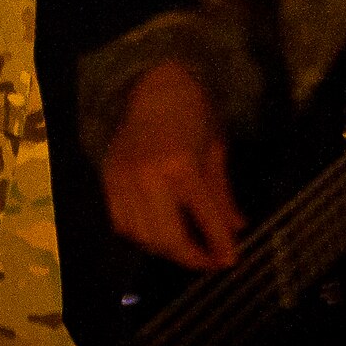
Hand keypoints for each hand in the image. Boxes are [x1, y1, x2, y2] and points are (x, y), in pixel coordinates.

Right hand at [99, 60, 244, 269]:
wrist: (152, 83)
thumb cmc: (192, 110)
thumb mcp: (215, 148)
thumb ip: (222, 193)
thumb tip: (237, 228)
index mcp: (181, 165)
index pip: (204, 218)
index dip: (219, 244)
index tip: (230, 260)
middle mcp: (148, 177)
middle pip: (168, 238)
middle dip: (191, 257)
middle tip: (209, 261)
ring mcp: (123, 179)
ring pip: (141, 236)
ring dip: (165, 250)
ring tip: (185, 249)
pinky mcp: (107, 179)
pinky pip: (120, 223)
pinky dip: (139, 235)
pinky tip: (157, 233)